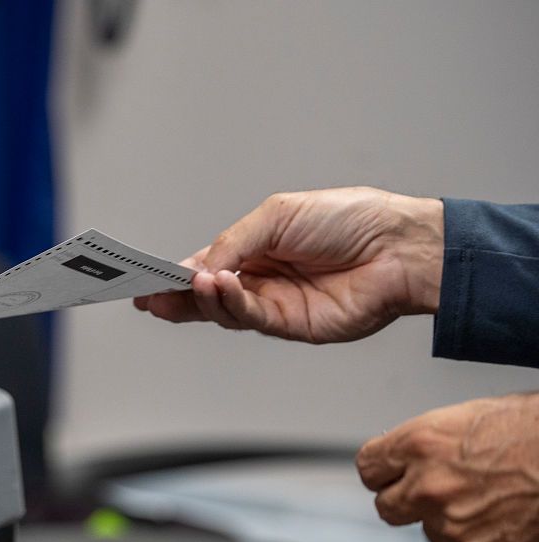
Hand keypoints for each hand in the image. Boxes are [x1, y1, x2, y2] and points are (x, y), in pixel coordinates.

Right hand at [135, 187, 443, 342]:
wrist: (399, 247)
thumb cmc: (349, 219)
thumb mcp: (278, 215)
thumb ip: (234, 242)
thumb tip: (199, 268)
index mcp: (253, 249)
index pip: (204, 265)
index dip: (173, 273)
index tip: (143, 277)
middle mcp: (259, 279)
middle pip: (205, 296)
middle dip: (173, 297)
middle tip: (146, 295)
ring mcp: (273, 304)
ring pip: (222, 310)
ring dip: (201, 299)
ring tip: (189, 283)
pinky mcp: (291, 325)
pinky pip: (250, 317)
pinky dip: (230, 303)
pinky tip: (219, 287)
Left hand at [357, 393, 538, 541]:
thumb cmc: (535, 430)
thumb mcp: (469, 416)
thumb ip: (429, 442)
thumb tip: (411, 456)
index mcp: (419, 444)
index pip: (368, 467)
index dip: (381, 470)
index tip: (389, 473)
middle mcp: (429, 487)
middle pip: (386, 507)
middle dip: (403, 500)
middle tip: (430, 492)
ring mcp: (455, 526)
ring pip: (433, 532)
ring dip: (451, 520)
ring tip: (491, 497)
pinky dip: (489, 539)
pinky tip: (513, 516)